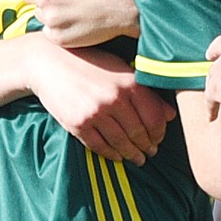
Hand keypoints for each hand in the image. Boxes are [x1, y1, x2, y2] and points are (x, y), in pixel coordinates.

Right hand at [25, 40, 175, 164]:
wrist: (49, 61)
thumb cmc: (89, 61)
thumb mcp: (120, 68)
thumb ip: (145, 91)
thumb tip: (171, 115)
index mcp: (129, 82)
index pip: (154, 116)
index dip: (160, 131)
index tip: (159, 138)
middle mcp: (115, 98)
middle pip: (139, 132)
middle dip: (147, 145)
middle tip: (151, 152)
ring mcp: (95, 112)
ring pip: (121, 143)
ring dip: (132, 154)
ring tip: (138, 159)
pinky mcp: (78, 124)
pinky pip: (99, 146)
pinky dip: (111, 154)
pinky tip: (117, 156)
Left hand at [205, 24, 220, 118]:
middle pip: (220, 44)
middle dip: (219, 48)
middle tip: (215, 51)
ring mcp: (220, 68)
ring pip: (212, 70)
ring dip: (214, 76)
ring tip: (214, 83)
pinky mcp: (214, 88)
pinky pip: (210, 98)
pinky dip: (210, 107)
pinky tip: (211, 117)